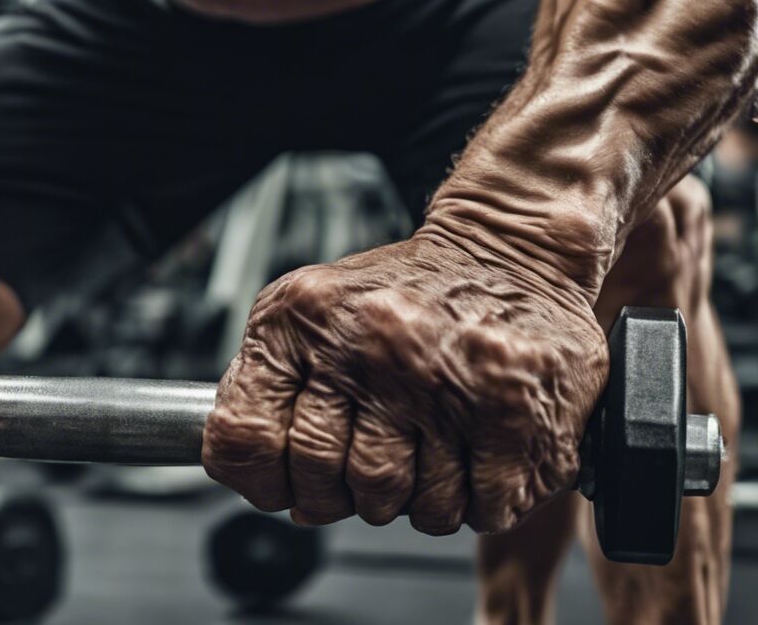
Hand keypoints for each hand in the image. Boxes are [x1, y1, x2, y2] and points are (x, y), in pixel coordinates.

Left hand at [203, 230, 607, 534]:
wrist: (510, 250)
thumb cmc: (407, 295)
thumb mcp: (310, 318)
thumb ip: (271, 396)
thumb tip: (272, 491)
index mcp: (302, 320)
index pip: (244, 436)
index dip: (260, 479)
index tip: (280, 486)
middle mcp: (369, 343)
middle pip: (325, 480)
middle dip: (345, 495)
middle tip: (373, 465)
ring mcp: (443, 377)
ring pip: (405, 505)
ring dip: (419, 501)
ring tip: (432, 454)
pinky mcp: (514, 407)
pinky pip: (479, 509)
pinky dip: (478, 502)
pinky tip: (476, 459)